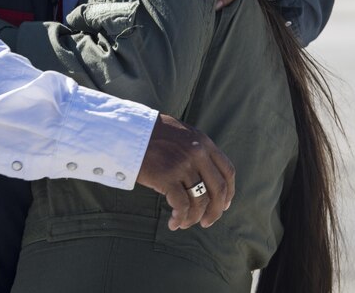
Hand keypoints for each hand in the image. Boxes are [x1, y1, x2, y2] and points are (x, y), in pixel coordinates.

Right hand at [136, 114, 235, 230]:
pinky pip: (181, 205)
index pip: (227, 171)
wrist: (126, 131)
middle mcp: (198, 153)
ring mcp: (183, 165)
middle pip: (218, 190)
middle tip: (207, 222)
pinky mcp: (167, 177)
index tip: (224, 205)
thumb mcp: (181, 135)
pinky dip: (180, 218)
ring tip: (184, 223)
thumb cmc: (150, 134)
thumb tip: (206, 176)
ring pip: (199, 201)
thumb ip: (196, 150)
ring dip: (194, 217)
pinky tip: (173, 223)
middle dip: (215, 211)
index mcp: (204, 143)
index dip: (228, 192)